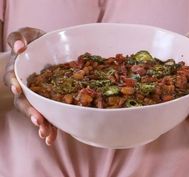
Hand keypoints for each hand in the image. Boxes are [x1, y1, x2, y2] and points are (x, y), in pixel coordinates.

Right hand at [3, 27, 56, 144]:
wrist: (49, 49)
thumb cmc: (35, 42)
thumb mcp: (26, 34)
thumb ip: (18, 37)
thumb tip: (19, 48)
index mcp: (18, 72)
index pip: (13, 79)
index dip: (14, 84)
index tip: (18, 90)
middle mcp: (26, 88)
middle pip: (24, 102)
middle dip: (30, 112)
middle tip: (37, 121)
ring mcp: (37, 96)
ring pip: (35, 112)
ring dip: (40, 124)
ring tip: (46, 135)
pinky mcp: (49, 101)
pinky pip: (49, 114)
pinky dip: (50, 126)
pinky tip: (52, 137)